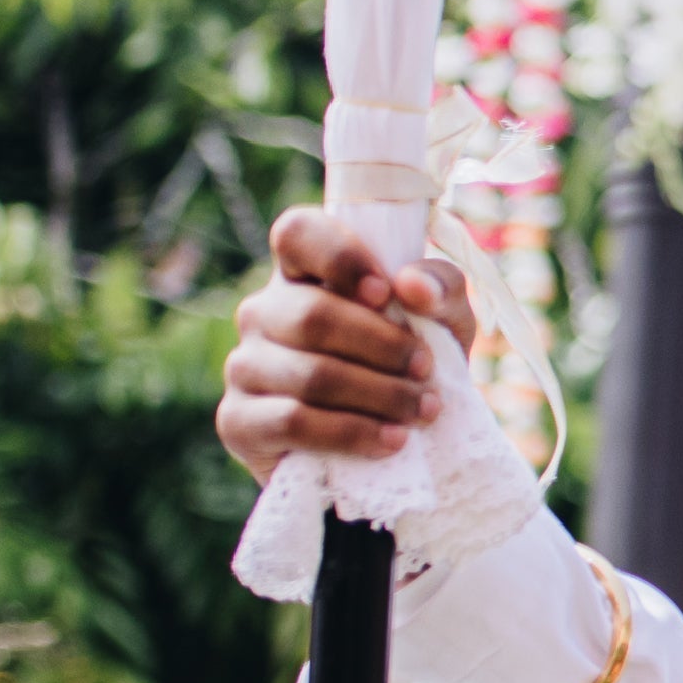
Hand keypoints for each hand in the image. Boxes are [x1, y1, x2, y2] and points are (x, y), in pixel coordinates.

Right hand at [216, 208, 478, 481]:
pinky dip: (352, 432)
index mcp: (303, 273)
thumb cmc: (411, 368)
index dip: (341, 256)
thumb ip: (440, 290)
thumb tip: (412, 286)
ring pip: (310, 374)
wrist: (396, 448)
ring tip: (423, 410)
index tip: (387, 294)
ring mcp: (245, 365)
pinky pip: (292, 421)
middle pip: (313, 315)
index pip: (298, 233)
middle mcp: (263, 312)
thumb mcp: (444, 324)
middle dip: (383, 346)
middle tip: (425, 369)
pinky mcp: (238, 420)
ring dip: (380, 395)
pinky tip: (391, 440)